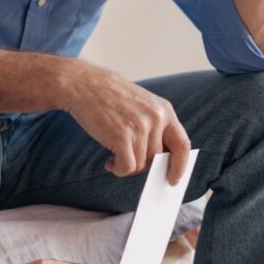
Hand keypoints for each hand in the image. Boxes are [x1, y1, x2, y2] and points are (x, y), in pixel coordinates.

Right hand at [62, 65, 190, 185]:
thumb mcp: (140, 103)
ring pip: (141, 164)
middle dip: (143, 165)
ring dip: (126, 166)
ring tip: (113, 157)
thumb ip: (154, 126)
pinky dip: (119, 170)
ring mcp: (140, 127)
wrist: (81, 84)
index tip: (173, 179)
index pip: (182, 145)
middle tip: (128, 162)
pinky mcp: (122, 136)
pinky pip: (127, 167)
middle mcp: (156, 118)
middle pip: (157, 158)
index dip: (180, 166)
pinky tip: (110, 162)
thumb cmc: (107, 95)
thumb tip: (159, 158)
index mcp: (164, 110)